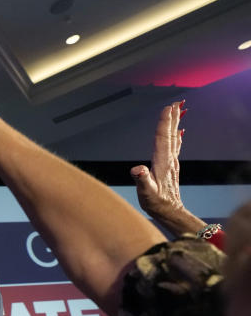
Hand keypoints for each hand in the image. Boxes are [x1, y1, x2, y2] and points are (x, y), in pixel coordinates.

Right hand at [130, 103, 204, 234]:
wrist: (170, 212)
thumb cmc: (156, 203)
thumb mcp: (146, 193)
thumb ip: (142, 180)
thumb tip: (137, 169)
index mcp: (162, 162)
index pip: (162, 138)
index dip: (164, 123)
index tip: (167, 108)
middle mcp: (169, 160)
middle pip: (171, 135)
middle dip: (172, 118)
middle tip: (176, 103)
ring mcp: (172, 163)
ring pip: (174, 139)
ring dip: (175, 124)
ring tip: (178, 112)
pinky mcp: (171, 167)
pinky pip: (174, 147)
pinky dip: (176, 137)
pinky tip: (178, 133)